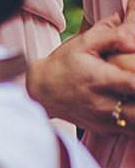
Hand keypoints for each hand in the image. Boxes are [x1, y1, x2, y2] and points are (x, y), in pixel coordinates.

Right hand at [27, 7, 134, 135]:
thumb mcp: (83, 42)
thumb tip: (134, 42)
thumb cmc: (65, 63)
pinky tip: (131, 108)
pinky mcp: (104, 129)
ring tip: (134, 98)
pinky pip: (130, 131)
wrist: (41, 91)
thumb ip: (113, 36)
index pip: (134, 84)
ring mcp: (103, 120)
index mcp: (100, 79)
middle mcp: (102, 103)